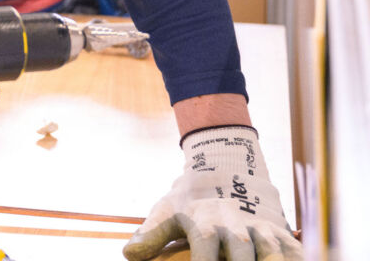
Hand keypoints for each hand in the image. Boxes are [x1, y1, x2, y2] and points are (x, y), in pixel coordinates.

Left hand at [124, 126, 300, 260]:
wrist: (224, 171)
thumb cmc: (190, 202)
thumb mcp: (166, 212)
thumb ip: (150, 234)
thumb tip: (127, 254)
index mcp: (205, 224)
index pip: (205, 249)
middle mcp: (234, 227)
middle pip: (241, 253)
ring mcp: (259, 229)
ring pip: (271, 252)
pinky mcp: (280, 234)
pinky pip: (295, 250)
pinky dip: (296, 259)